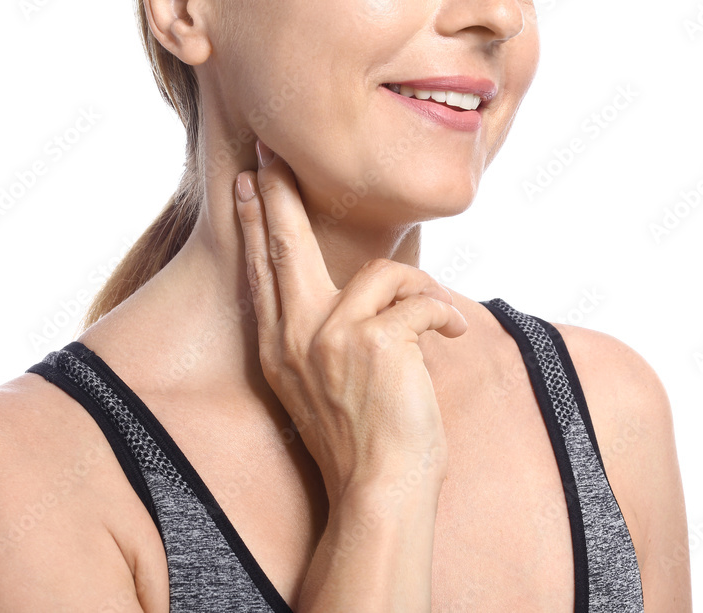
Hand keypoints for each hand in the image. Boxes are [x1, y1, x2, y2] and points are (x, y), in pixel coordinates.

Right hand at [233, 139, 466, 503]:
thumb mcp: (323, 385)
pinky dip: (447, 315)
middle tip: (272, 157)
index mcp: (278, 349)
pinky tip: (456, 337)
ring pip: (379, 273)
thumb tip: (359, 291)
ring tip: (441, 325)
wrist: (379, 491)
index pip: (261, 272)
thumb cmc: (364, 441)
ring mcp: (329, 338)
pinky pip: (419, 298)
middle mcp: (293, 338)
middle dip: (279, 194)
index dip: (254, 224)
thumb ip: (322, 337)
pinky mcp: (373, 342)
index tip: (246, 185)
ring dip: (419, 290)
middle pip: (284, 245)